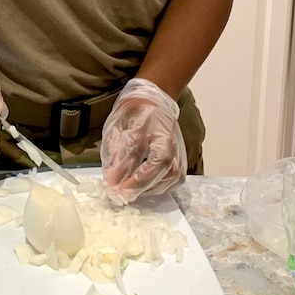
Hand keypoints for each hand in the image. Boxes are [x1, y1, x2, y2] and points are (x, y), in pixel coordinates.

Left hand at [101, 78, 185, 203]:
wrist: (153, 100)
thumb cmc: (132, 113)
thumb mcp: (117, 128)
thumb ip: (115, 154)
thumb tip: (112, 182)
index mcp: (152, 122)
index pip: (145, 151)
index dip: (130, 173)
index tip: (115, 188)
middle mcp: (170, 136)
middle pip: (162, 165)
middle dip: (140, 184)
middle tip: (120, 194)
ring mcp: (179, 147)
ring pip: (171, 175)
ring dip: (149, 187)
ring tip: (130, 190)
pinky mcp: (182, 158)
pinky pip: (174, 179)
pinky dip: (159, 186)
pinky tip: (144, 186)